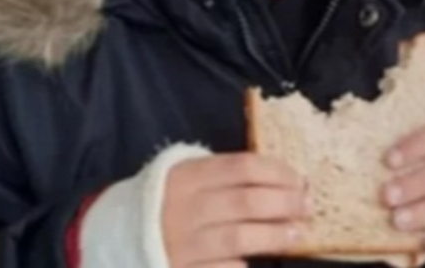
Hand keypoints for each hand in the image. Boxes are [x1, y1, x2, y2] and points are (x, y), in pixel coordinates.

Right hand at [163, 153, 308, 267]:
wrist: (116, 238)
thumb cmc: (166, 204)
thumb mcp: (186, 179)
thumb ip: (224, 177)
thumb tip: (282, 180)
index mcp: (186, 176)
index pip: (243, 167)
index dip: (278, 173)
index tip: (299, 180)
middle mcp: (184, 208)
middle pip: (247, 202)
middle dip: (285, 204)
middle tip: (307, 206)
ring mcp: (182, 243)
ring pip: (241, 238)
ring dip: (275, 236)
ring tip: (297, 234)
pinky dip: (244, 265)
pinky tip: (257, 262)